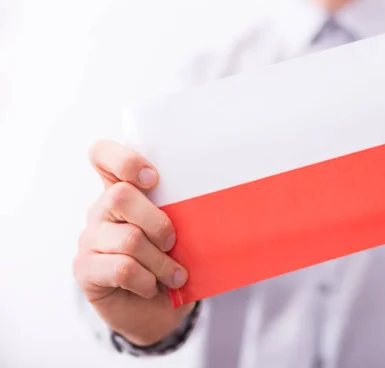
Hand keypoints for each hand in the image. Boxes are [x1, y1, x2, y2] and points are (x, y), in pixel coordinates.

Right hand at [73, 140, 193, 344]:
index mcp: (122, 190)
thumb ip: (182, 210)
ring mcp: (90, 239)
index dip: (125, 160)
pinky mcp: (85, 269)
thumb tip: (219, 197)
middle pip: (120, 196)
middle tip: (173, 242)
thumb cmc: (170, 261)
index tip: (153, 178)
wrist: (154, 309)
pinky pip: (122, 268)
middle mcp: (101, 210)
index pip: (103, 154)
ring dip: (161, 261)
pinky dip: (147, 280)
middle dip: (158, 222)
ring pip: (128, 238)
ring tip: (175, 275)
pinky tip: (153, 287)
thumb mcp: (180, 230)